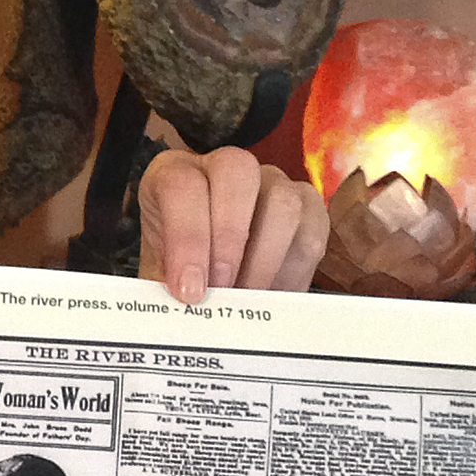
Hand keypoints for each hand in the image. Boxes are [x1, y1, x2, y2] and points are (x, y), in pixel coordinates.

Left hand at [137, 147, 327, 305]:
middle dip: (229, 238)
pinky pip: (312, 230)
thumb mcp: (163, 278)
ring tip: (248, 300)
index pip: (180, 184)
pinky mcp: (308, 204)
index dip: (187, 237)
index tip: (189, 289)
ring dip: (264, 260)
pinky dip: (292, 271)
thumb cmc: (182, 275)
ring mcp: (271, 180)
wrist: (212, 284)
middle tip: (222, 290)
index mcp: (174, 174)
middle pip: (237, 173)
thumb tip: (176, 308)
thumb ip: (166, 286)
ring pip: (282, 201)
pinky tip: (272, 297)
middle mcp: (224, 167)